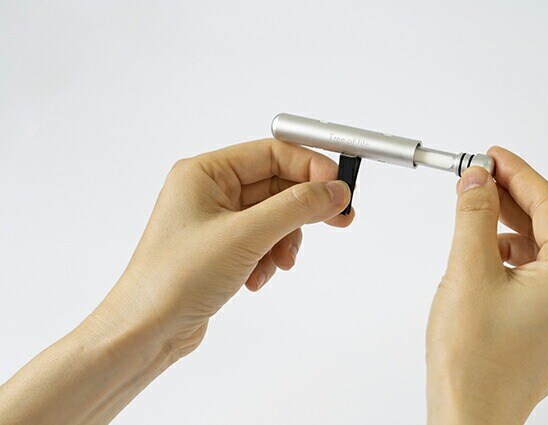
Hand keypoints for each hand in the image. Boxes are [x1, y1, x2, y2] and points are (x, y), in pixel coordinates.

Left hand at [0, 139, 354, 424]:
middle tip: (338, 219)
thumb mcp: (246, 236)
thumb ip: (295, 207)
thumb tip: (334, 190)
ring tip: (279, 263)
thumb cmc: (175, 278)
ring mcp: (215, 221)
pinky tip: (257, 278)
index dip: (310, 167)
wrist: (146, 330)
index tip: (339, 186)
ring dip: (285, 239)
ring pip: (273, 216)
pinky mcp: (221, 248)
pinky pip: (262, 240)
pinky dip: (270, 257)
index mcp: (205, 172)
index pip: (271, 152)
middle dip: (303, 209)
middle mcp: (209, 191)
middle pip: (276, 185)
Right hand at [426, 147, 547, 423]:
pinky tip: (486, 260)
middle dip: (511, 201)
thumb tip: (478, 178)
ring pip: (544, 256)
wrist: (470, 415)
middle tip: (477, 180)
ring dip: (510, 234)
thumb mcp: (467, 270)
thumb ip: (475, 214)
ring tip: (474, 222)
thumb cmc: (472, 358)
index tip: (491, 156)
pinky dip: (515, 263)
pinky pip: (542, 282)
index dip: (518, 173)